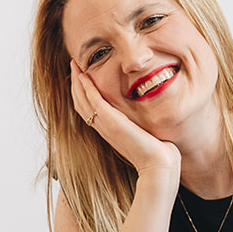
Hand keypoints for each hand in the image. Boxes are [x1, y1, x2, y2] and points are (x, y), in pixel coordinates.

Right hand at [69, 61, 180, 180]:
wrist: (158, 166)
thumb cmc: (156, 153)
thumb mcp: (145, 134)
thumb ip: (140, 124)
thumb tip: (147, 117)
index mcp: (109, 131)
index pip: (88, 109)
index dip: (82, 93)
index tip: (82, 77)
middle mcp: (104, 128)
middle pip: (80, 103)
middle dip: (75, 84)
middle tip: (73, 66)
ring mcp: (106, 126)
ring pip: (82, 101)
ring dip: (77, 82)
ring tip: (74, 65)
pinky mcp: (112, 122)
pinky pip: (94, 101)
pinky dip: (86, 88)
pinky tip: (84, 76)